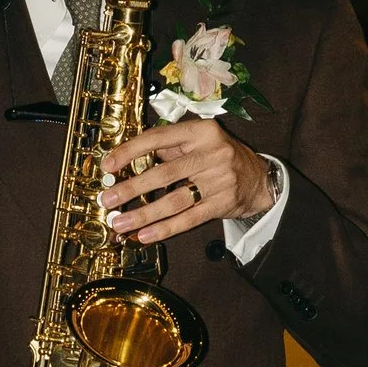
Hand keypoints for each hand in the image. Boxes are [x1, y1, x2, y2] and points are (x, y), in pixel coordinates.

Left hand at [98, 119, 274, 245]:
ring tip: (120, 222)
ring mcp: (219, 181)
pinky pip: (188, 219)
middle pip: (164, 173)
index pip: (159, 138)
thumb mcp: (199, 141)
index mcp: (202, 131)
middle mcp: (212, 154)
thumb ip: (169, 147)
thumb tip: (128, 158)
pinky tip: (145, 235)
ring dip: (144, 214)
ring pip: (174, 200)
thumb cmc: (219, 157)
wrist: (259, 179)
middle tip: (108, 199)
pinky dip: (165, 228)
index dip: (130, 151)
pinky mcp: (222, 204)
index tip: (108, 164)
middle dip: (132, 188)